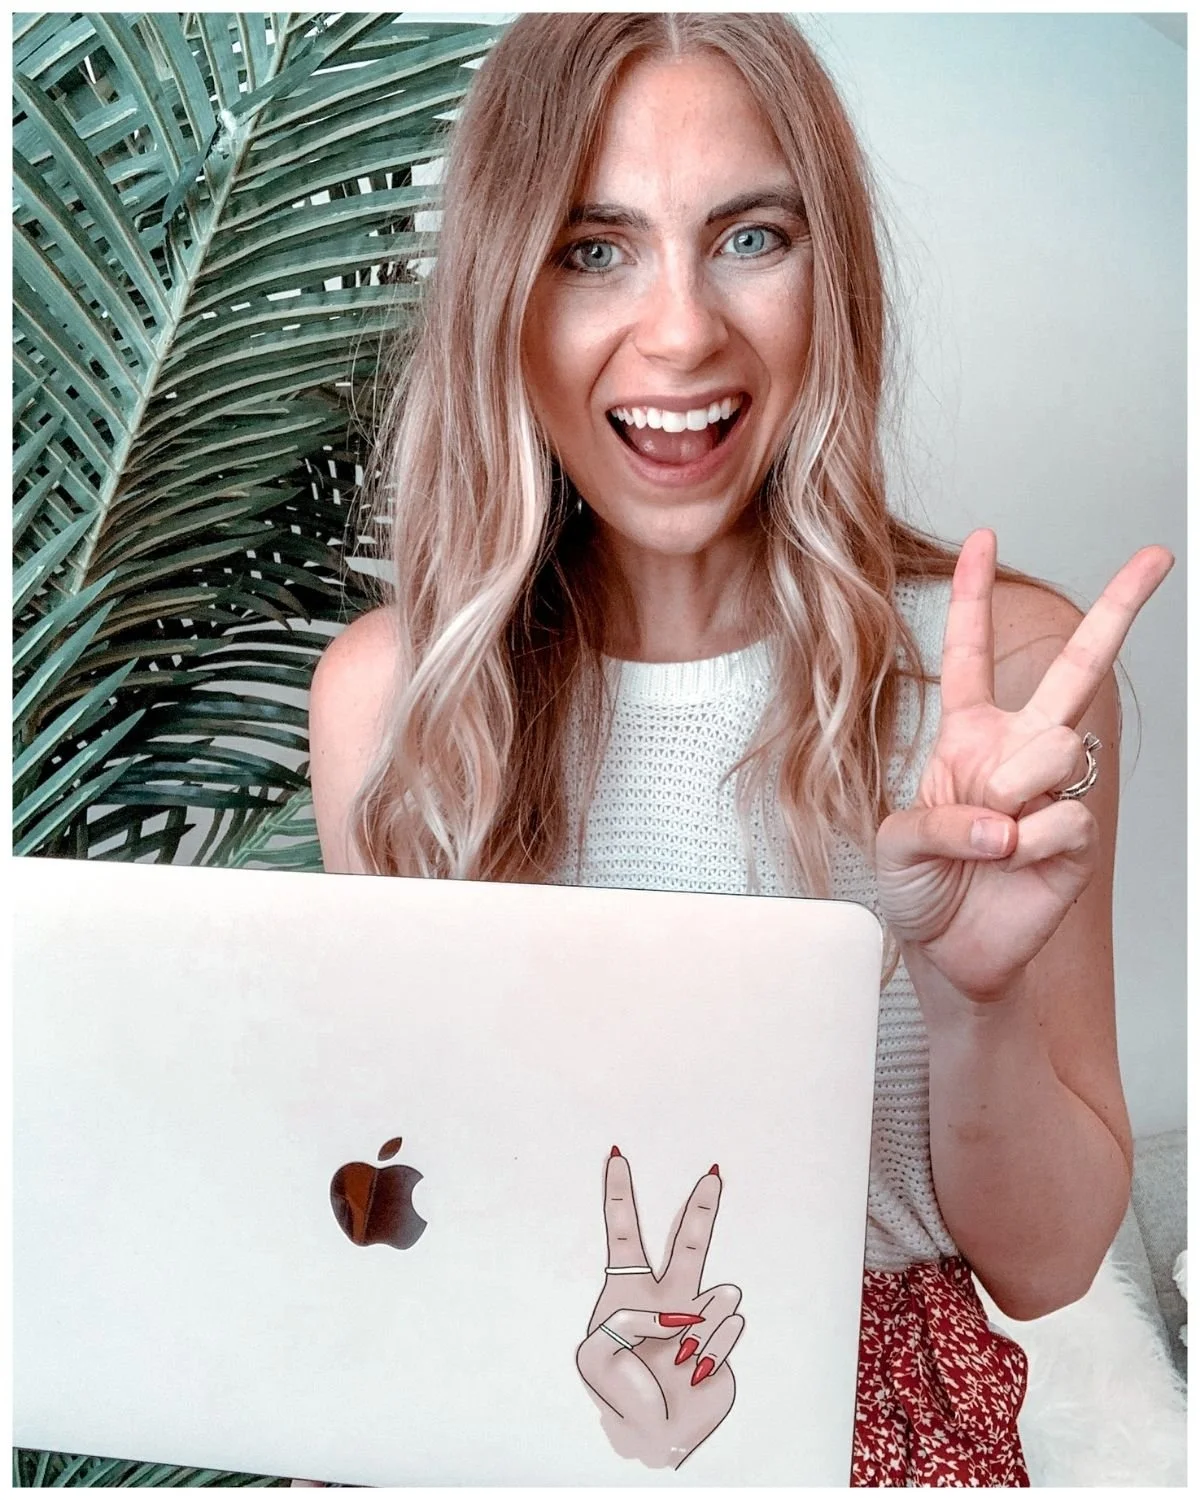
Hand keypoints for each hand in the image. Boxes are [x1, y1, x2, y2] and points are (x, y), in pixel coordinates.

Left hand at [575, 1151, 743, 1469]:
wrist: (653, 1436)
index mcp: (627, 1293)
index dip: (619, 1195)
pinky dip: (707, 1352)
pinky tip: (695, 1371)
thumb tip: (680, 1314)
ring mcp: (697, 1318)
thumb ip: (624, 1324)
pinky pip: (723, 1331)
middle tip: (713, 1173)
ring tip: (679, 1359)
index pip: (624, 1234)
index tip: (615, 1155)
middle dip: (702, 1208)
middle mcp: (667, 1297)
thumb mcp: (594, 1357)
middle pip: (688, 1242)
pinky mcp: (722, 1343)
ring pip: (713, 1297)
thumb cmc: (618, 1393)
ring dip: (696, 1328)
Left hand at [875, 530, 1172, 1001]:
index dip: (973, 597)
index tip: (982, 538)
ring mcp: (1054, 791)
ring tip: (987, 838)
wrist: (949, 954)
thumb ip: (937, 819)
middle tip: (1157, 555)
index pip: (969, 656)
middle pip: (1076, 669)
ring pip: (1055, 747)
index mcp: (967, 737)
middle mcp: (1017, 753)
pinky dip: (1025, 844)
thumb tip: (1004, 820)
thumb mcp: (894, 844)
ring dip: (1009, 793)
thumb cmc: (918, 889)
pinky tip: (1011, 863)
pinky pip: (1063, 816)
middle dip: (1119, 608)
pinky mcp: (1078, 837)